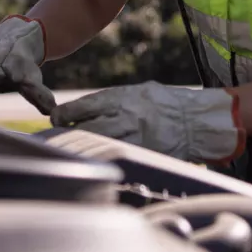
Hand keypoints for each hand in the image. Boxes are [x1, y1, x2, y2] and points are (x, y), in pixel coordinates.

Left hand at [50, 81, 244, 163]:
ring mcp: (135, 138)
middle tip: (56, 135)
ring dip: (83, 146)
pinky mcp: (143, 154)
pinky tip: (93, 159)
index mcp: (124, 98)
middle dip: (69, 131)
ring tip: (69, 148)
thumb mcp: (139, 92)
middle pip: (88, 127)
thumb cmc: (164, 103)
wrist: (195, 120)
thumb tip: (85, 109)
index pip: (86, 106)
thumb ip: (114, 100)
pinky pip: (117, 157)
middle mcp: (127, 117)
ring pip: (100, 143)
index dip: (66, 112)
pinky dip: (103, 158)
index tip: (55, 117)